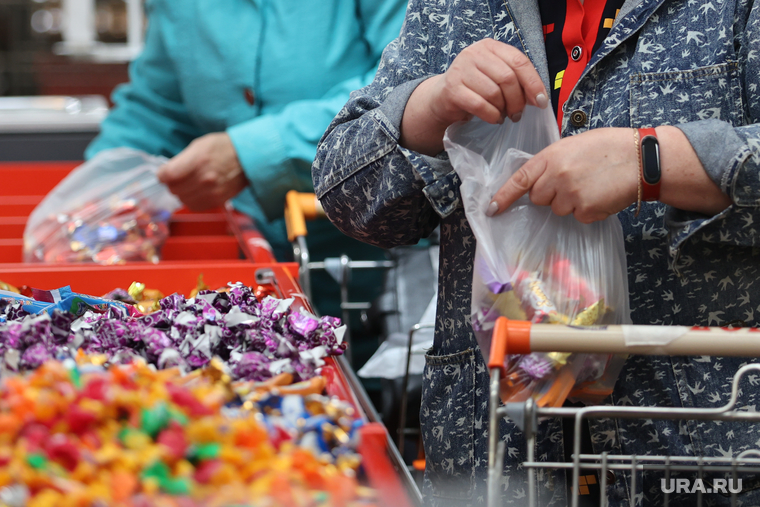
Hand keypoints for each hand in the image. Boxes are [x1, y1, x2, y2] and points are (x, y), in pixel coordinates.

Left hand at [157, 133, 247, 210]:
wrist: (248, 158)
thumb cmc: (223, 148)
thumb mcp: (199, 145)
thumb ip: (181, 160)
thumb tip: (167, 173)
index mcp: (197, 160)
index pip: (166, 175)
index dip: (162, 174)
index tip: (165, 173)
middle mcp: (204, 178)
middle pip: (173, 189)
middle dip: (173, 183)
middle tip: (180, 177)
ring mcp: (211, 191)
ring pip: (182, 199)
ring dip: (183, 193)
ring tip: (190, 184)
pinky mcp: (218, 200)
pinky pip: (195, 206)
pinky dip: (192, 200)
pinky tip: (197, 191)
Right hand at [400, 39, 548, 155]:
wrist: (442, 98)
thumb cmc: (475, 87)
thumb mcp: (496, 76)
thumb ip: (516, 80)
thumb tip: (539, 98)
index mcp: (489, 46)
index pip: (519, 61)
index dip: (533, 83)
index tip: (541, 102)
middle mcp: (474, 53)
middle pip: (507, 78)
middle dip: (517, 100)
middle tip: (517, 113)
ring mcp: (460, 70)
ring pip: (494, 93)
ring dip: (503, 109)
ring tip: (502, 115)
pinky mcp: (452, 89)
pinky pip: (480, 106)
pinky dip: (491, 116)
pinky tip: (494, 118)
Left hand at [488, 126, 732, 222]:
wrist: (642, 158)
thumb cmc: (610, 147)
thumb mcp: (575, 145)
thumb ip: (553, 161)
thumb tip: (538, 179)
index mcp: (551, 156)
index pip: (519, 179)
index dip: (503, 196)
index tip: (491, 209)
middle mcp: (556, 177)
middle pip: (538, 198)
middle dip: (550, 194)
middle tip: (573, 180)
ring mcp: (570, 195)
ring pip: (558, 209)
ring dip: (570, 202)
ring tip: (591, 185)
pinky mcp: (586, 211)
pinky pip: (578, 216)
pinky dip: (587, 210)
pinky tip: (601, 194)